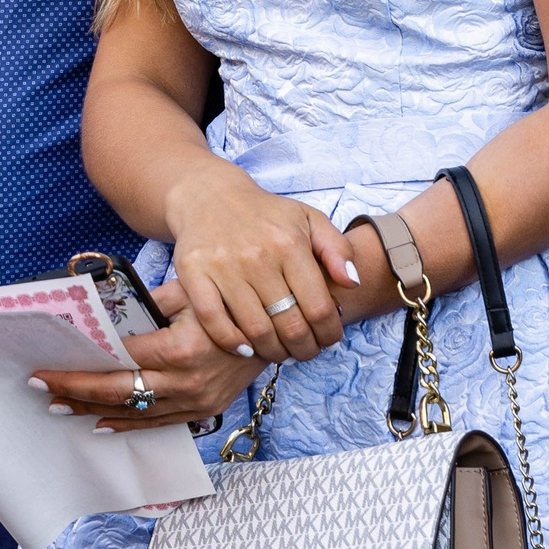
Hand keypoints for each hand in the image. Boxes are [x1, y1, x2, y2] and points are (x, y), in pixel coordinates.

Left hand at [32, 297, 268, 432]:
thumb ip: (150, 302)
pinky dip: (127, 424)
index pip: (117, 361)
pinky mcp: (204, 410)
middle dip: (76, 390)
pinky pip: (158, 423)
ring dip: (94, 410)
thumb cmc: (232, 298)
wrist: (279, 325)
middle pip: (119, 393)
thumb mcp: (191, 289)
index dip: (80, 366)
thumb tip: (107, 311)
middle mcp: (188, 381)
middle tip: (42, 388)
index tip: (49, 365)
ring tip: (60, 406)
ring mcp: (197, 401)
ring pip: (135, 413)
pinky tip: (100, 423)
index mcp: (183, 348)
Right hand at [164, 166, 360, 364]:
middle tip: (305, 352)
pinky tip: (246, 348)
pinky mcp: (194, 274)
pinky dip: (231, 342)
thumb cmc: (265, 214)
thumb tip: (354, 283)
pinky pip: (214, 321)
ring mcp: (223, 267)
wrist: (210, 195)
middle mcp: (257, 256)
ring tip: (280, 352)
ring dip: (272, 352)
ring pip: (255, 330)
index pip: (319, 307)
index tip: (329, 340)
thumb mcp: (309, 219)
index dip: (329, 333)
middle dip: (303, 349)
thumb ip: (337, 249)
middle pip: (289, 325)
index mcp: (290, 243)